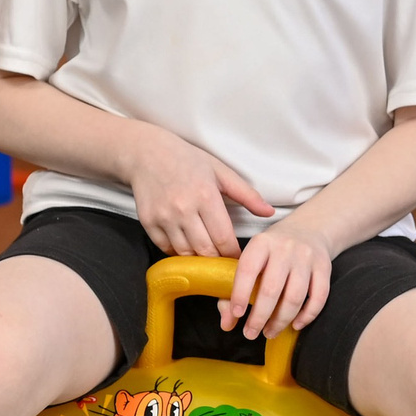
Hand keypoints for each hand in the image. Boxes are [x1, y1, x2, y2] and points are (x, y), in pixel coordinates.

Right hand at [126, 126, 271, 257]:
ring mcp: (164, 217)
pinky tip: (187, 246)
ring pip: (185, 253)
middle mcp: (183, 209)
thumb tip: (269, 212)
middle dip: (218, 260)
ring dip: (198, 258)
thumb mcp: (221, 172)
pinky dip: (178, 252)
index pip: (224, 238)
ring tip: (207, 255)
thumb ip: (247, 194)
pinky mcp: (148, 222)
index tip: (239, 259)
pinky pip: (166, 248)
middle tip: (225, 262)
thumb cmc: (188, 160)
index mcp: (206, 196)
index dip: (234, 254)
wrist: (146, 154)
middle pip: (205, 250)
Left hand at [224, 215, 333, 338]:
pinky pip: (318, 297)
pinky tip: (295, 325)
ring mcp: (307, 258)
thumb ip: (234, 289)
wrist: (309, 228)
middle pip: (272, 289)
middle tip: (250, 334)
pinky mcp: (325, 268)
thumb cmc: (273, 250)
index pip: (247, 270)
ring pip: (295, 297)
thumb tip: (226, 324)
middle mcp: (285, 248)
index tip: (236, 315)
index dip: (240, 295)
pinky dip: (307, 316)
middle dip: (259, 317)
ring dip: (281, 320)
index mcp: (261, 243)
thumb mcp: (252, 258)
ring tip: (269, 332)